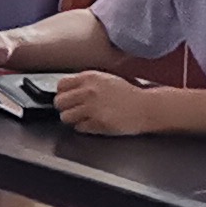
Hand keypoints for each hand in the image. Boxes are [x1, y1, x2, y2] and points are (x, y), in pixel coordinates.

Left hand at [47, 71, 165, 136]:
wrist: (146, 107)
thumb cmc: (129, 94)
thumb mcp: (106, 79)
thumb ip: (87, 83)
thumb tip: (69, 90)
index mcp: (90, 78)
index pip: (61, 85)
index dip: (63, 93)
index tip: (67, 97)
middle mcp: (88, 91)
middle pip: (59, 102)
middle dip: (65, 107)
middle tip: (74, 110)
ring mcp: (92, 108)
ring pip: (65, 117)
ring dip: (73, 119)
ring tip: (83, 118)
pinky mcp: (97, 123)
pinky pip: (79, 128)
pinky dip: (84, 127)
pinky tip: (93, 123)